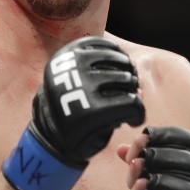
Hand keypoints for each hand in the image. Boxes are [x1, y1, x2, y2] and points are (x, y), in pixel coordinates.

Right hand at [3, 36, 144, 189]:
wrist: (51, 142)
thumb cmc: (69, 109)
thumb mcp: (77, 81)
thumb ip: (104, 74)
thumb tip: (136, 77)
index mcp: (66, 56)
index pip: (106, 47)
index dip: (120, 60)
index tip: (121, 74)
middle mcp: (73, 67)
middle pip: (121, 64)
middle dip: (130, 80)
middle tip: (127, 95)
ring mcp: (83, 88)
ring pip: (128, 81)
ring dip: (134, 94)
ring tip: (127, 108)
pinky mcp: (95, 111)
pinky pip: (132, 103)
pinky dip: (138, 112)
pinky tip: (131, 119)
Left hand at [131, 126, 189, 189]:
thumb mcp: (172, 169)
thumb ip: (146, 156)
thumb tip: (120, 149)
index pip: (168, 134)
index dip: (144, 141)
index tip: (134, 152)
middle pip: (156, 157)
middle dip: (137, 165)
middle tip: (133, 176)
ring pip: (155, 183)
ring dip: (137, 188)